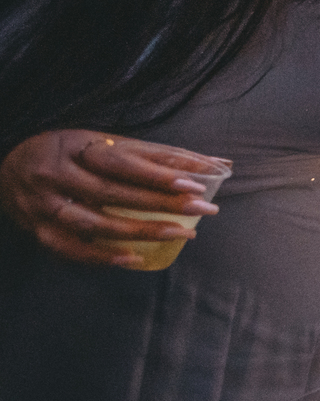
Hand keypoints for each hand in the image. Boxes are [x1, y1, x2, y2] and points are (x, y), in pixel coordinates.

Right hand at [0, 130, 221, 266]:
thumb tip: (217, 163)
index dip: (158, 173)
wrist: (8, 165)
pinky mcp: (38, 230)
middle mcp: (56, 174)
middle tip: (204, 209)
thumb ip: (156, 154)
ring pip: (95, 223)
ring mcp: (44, 205)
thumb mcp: (105, 142)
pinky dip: (103, 256)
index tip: (196, 181)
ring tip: (182, 233)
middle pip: (113, 192)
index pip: (121, 161)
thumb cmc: (71, 152)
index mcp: (75, 146)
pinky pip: (71, 249)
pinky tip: (134, 258)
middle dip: (163, 202)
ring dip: (141, 231)